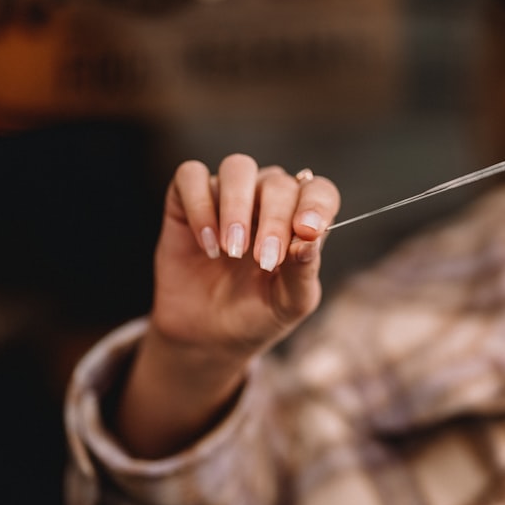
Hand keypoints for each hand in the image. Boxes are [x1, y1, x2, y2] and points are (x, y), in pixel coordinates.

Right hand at [151, 153, 338, 356]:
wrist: (206, 337)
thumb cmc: (255, 315)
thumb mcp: (288, 303)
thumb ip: (303, 272)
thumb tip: (309, 241)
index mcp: (299, 220)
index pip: (318, 191)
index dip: (316, 203)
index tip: (306, 231)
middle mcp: (265, 200)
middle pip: (277, 182)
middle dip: (274, 220)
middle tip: (263, 260)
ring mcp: (226, 196)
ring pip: (237, 168)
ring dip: (237, 205)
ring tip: (231, 250)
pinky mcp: (186, 200)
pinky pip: (191, 176)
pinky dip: (200, 206)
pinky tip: (206, 244)